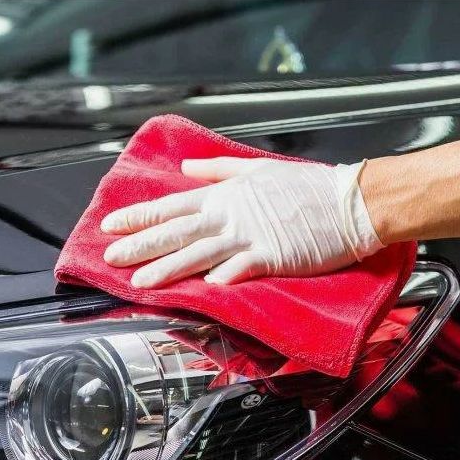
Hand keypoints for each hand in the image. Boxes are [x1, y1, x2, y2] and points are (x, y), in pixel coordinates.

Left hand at [100, 157, 383, 288]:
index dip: (139, 216)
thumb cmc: (309, 188)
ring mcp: (250, 235)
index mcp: (226, 195)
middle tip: (109, 258)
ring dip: (167, 268)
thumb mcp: (258, 169)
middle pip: (176, 231)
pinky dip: (223, 277)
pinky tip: (203, 290)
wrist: (349, 202)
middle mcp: (231, 215)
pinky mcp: (272, 255)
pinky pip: (242, 267)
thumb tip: (187, 168)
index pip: (172, 206)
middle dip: (139, 245)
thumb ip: (218, 171)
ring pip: (199, 253)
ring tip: (140, 281)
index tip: (111, 225)